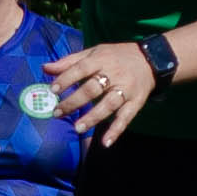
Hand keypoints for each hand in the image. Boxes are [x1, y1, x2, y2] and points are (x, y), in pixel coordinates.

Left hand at [43, 40, 160, 142]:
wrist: (151, 59)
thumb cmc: (116, 56)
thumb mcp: (94, 53)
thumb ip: (70, 61)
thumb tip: (45, 68)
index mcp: (102, 59)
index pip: (81, 69)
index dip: (67, 79)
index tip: (52, 90)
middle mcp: (115, 74)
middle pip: (93, 89)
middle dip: (74, 101)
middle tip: (58, 113)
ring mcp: (126, 89)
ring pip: (109, 104)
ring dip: (93, 117)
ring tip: (77, 128)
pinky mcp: (136, 102)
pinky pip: (126, 118)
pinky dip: (116, 130)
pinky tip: (105, 143)